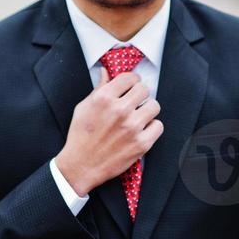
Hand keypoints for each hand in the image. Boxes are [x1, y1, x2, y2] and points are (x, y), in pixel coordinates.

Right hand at [55, 67, 162, 195]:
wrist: (80, 166)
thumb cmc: (80, 137)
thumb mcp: (83, 108)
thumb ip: (98, 88)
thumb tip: (106, 72)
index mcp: (103, 98)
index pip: (130, 77)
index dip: (131, 81)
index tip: (131, 86)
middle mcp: (119, 111)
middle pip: (144, 89)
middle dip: (140, 95)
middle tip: (135, 102)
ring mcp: (132, 127)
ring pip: (154, 106)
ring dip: (147, 110)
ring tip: (139, 117)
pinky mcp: (141, 144)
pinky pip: (158, 126)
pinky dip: (152, 128)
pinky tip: (142, 131)